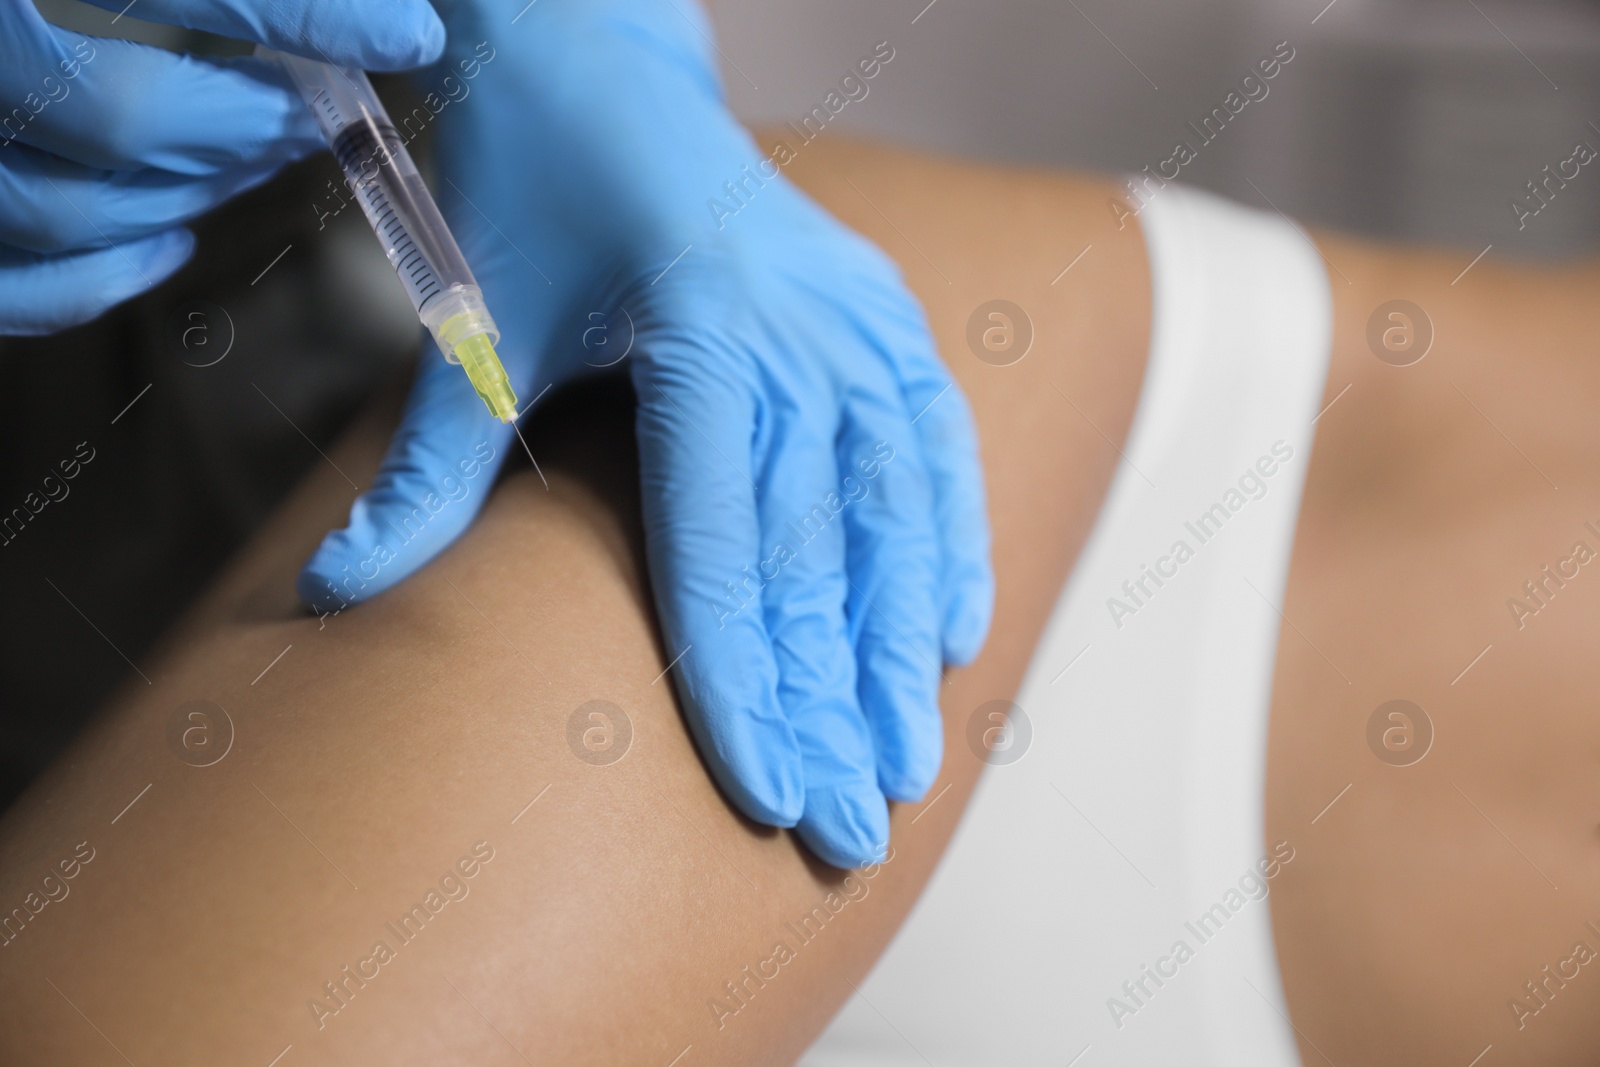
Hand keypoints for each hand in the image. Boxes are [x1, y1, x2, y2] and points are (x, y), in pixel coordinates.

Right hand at [0, 0, 444, 334]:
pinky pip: (12, 289)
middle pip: (124, 115)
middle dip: (246, 123)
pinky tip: (170, 244)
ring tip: (256, 155)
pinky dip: (99, 281)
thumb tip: (368, 4)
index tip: (405, 33)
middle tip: (313, 109)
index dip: (305, 15)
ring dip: (191, 192)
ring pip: (67, 208)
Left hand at [298, 0, 993, 867]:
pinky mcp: (888, 313)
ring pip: (897, 517)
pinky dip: (949, 545)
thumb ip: (429, 466)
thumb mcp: (478, 319)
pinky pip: (939, 450)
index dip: (747, 683)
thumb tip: (337, 594)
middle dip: (837, 705)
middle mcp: (803, 334)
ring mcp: (861, 321)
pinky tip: (953, 636)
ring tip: (908, 763)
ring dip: (902, 650)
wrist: (604, 56)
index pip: (727, 552)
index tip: (770, 796)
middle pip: (823, 557)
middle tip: (851, 830)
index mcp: (703, 334)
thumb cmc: (535, 182)